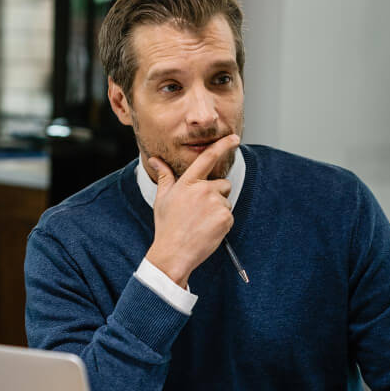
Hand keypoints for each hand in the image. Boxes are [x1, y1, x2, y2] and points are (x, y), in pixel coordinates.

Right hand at [145, 134, 238, 287]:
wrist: (174, 252)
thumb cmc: (167, 226)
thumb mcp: (163, 198)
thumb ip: (164, 176)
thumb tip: (155, 160)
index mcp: (188, 182)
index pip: (207, 158)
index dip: (222, 145)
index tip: (234, 138)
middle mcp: (203, 190)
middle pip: (222, 184)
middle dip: (216, 194)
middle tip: (199, 210)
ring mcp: (216, 204)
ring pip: (225, 201)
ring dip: (218, 209)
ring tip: (201, 222)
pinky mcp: (225, 218)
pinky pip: (229, 215)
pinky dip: (222, 222)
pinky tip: (207, 230)